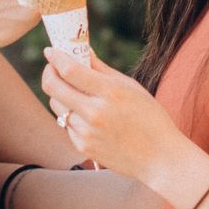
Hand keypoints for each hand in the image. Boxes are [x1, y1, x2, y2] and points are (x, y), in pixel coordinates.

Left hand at [41, 48, 184, 185]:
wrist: (159, 157)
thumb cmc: (149, 117)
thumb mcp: (130, 87)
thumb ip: (102, 69)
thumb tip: (83, 51)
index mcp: (109, 92)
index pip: (69, 70)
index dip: (55, 57)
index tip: (50, 51)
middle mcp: (94, 113)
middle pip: (53, 87)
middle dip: (49, 73)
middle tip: (53, 68)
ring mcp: (86, 132)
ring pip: (56, 106)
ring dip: (60, 95)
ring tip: (73, 91)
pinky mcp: (83, 148)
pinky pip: (66, 125)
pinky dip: (71, 116)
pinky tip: (86, 115)